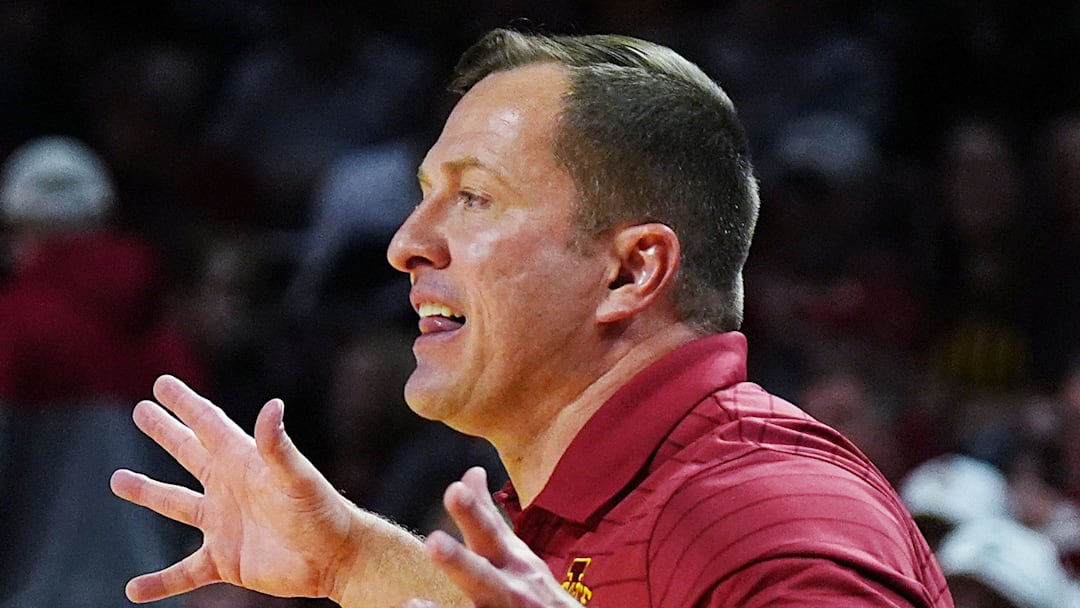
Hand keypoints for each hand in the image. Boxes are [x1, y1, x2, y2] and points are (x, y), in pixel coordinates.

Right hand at [111, 375, 364, 602]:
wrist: (335, 557)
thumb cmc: (321, 512)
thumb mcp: (297, 477)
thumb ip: (277, 446)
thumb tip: (272, 405)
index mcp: (243, 462)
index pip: (207, 425)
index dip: (185, 403)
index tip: (162, 383)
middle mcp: (229, 488)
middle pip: (188, 453)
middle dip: (165, 431)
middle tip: (140, 410)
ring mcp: (223, 524)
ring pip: (176, 505)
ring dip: (147, 492)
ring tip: (118, 480)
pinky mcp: (225, 561)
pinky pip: (183, 573)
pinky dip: (160, 583)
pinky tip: (135, 589)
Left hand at [402, 467, 579, 607]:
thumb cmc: (531, 587)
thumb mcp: (514, 550)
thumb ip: (488, 514)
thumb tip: (471, 472)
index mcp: (511, 560)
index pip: (489, 531)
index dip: (473, 512)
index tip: (455, 489)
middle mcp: (509, 588)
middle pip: (481, 574)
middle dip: (458, 560)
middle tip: (433, 543)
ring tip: (412, 604)